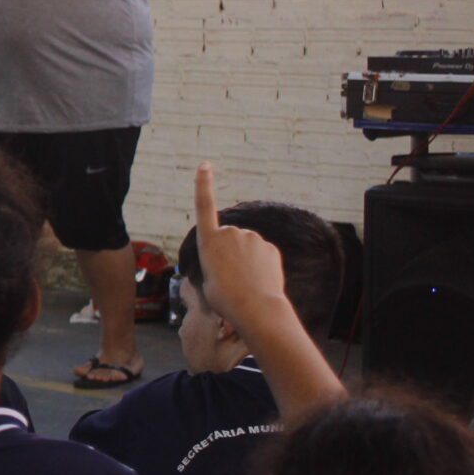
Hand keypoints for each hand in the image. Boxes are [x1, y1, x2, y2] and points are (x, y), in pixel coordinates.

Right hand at [193, 164, 288, 325]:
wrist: (256, 308)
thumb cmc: (225, 299)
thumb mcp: (208, 281)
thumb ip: (215, 265)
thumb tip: (230, 264)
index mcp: (208, 241)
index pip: (204, 206)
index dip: (204, 185)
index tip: (206, 165)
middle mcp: (230, 233)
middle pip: (228, 239)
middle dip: (229, 253)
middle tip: (230, 278)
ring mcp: (252, 238)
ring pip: (246, 247)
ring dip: (245, 260)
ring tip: (245, 283)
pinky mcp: (269, 247)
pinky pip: (262, 254)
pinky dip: (260, 265)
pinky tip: (259, 281)